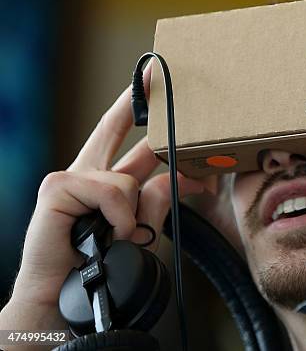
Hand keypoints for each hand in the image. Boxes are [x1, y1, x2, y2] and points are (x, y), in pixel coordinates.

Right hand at [1, 63, 210, 331]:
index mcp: (106, 181)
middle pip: (113, 127)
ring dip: (136, 213)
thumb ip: (159, 199)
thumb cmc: (101, 267)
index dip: (139, 109)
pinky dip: (120, 217)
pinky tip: (110, 233)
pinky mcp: (57, 188)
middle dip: (136, 101)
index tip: (154, 80)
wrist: (63, 299)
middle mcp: (88, 173)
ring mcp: (70, 178)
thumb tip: (183, 174)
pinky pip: (112, 191)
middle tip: (156, 71)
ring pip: (128, 177)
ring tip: (122, 238)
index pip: (126, 138)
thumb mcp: (140, 229)